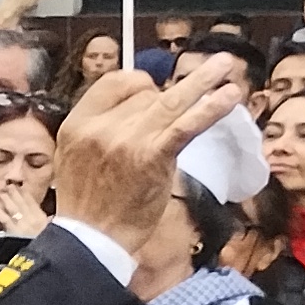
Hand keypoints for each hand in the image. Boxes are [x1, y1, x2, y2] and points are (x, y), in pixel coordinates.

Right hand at [47, 58, 247, 285]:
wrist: (92, 239)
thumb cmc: (88, 203)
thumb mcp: (75, 156)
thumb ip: (99, 128)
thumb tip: (138, 105)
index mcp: (77, 123)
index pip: (115, 82)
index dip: (140, 84)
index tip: (154, 93)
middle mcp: (100, 127)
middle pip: (145, 94)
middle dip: (168, 99)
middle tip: (193, 94)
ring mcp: (127, 140)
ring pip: (170, 101)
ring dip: (202, 81)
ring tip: (225, 65)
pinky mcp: (153, 156)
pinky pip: (186, 125)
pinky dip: (210, 109)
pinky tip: (229, 96)